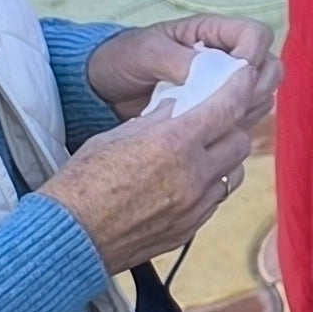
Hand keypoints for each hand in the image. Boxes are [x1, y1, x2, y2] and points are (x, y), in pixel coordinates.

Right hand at [42, 75, 257, 274]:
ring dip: (224, 158)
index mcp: (172, 144)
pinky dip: (210, 185)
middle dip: (231, 126)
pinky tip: (187, 180)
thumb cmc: (81, 183)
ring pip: (234, 173)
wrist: (66, 237)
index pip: (226, 107)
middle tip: (215, 120)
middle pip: (239, 141)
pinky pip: (216, 200)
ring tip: (201, 152)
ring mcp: (194, 206)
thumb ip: (157, 120)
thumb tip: (181, 105)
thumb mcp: (116, 136)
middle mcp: (191, 176)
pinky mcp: (189, 229)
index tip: (246, 74)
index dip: (241, 85)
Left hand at [81, 17, 273, 122]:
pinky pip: (244, 115)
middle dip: (258, 84)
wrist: (101, 90)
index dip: (254, 54)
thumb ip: (179, 60)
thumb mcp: (146, 53)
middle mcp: (226, 56)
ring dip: (250, 106)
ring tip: (221, 119)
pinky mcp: (216, 109)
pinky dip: (239, 123)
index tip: (236, 75)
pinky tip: (216, 131)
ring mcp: (223, 84)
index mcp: (213, 32)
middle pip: (269, 66)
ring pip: (263, 93)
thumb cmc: (121, 60)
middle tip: (232, 103)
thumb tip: (211, 73)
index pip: (256, 35)